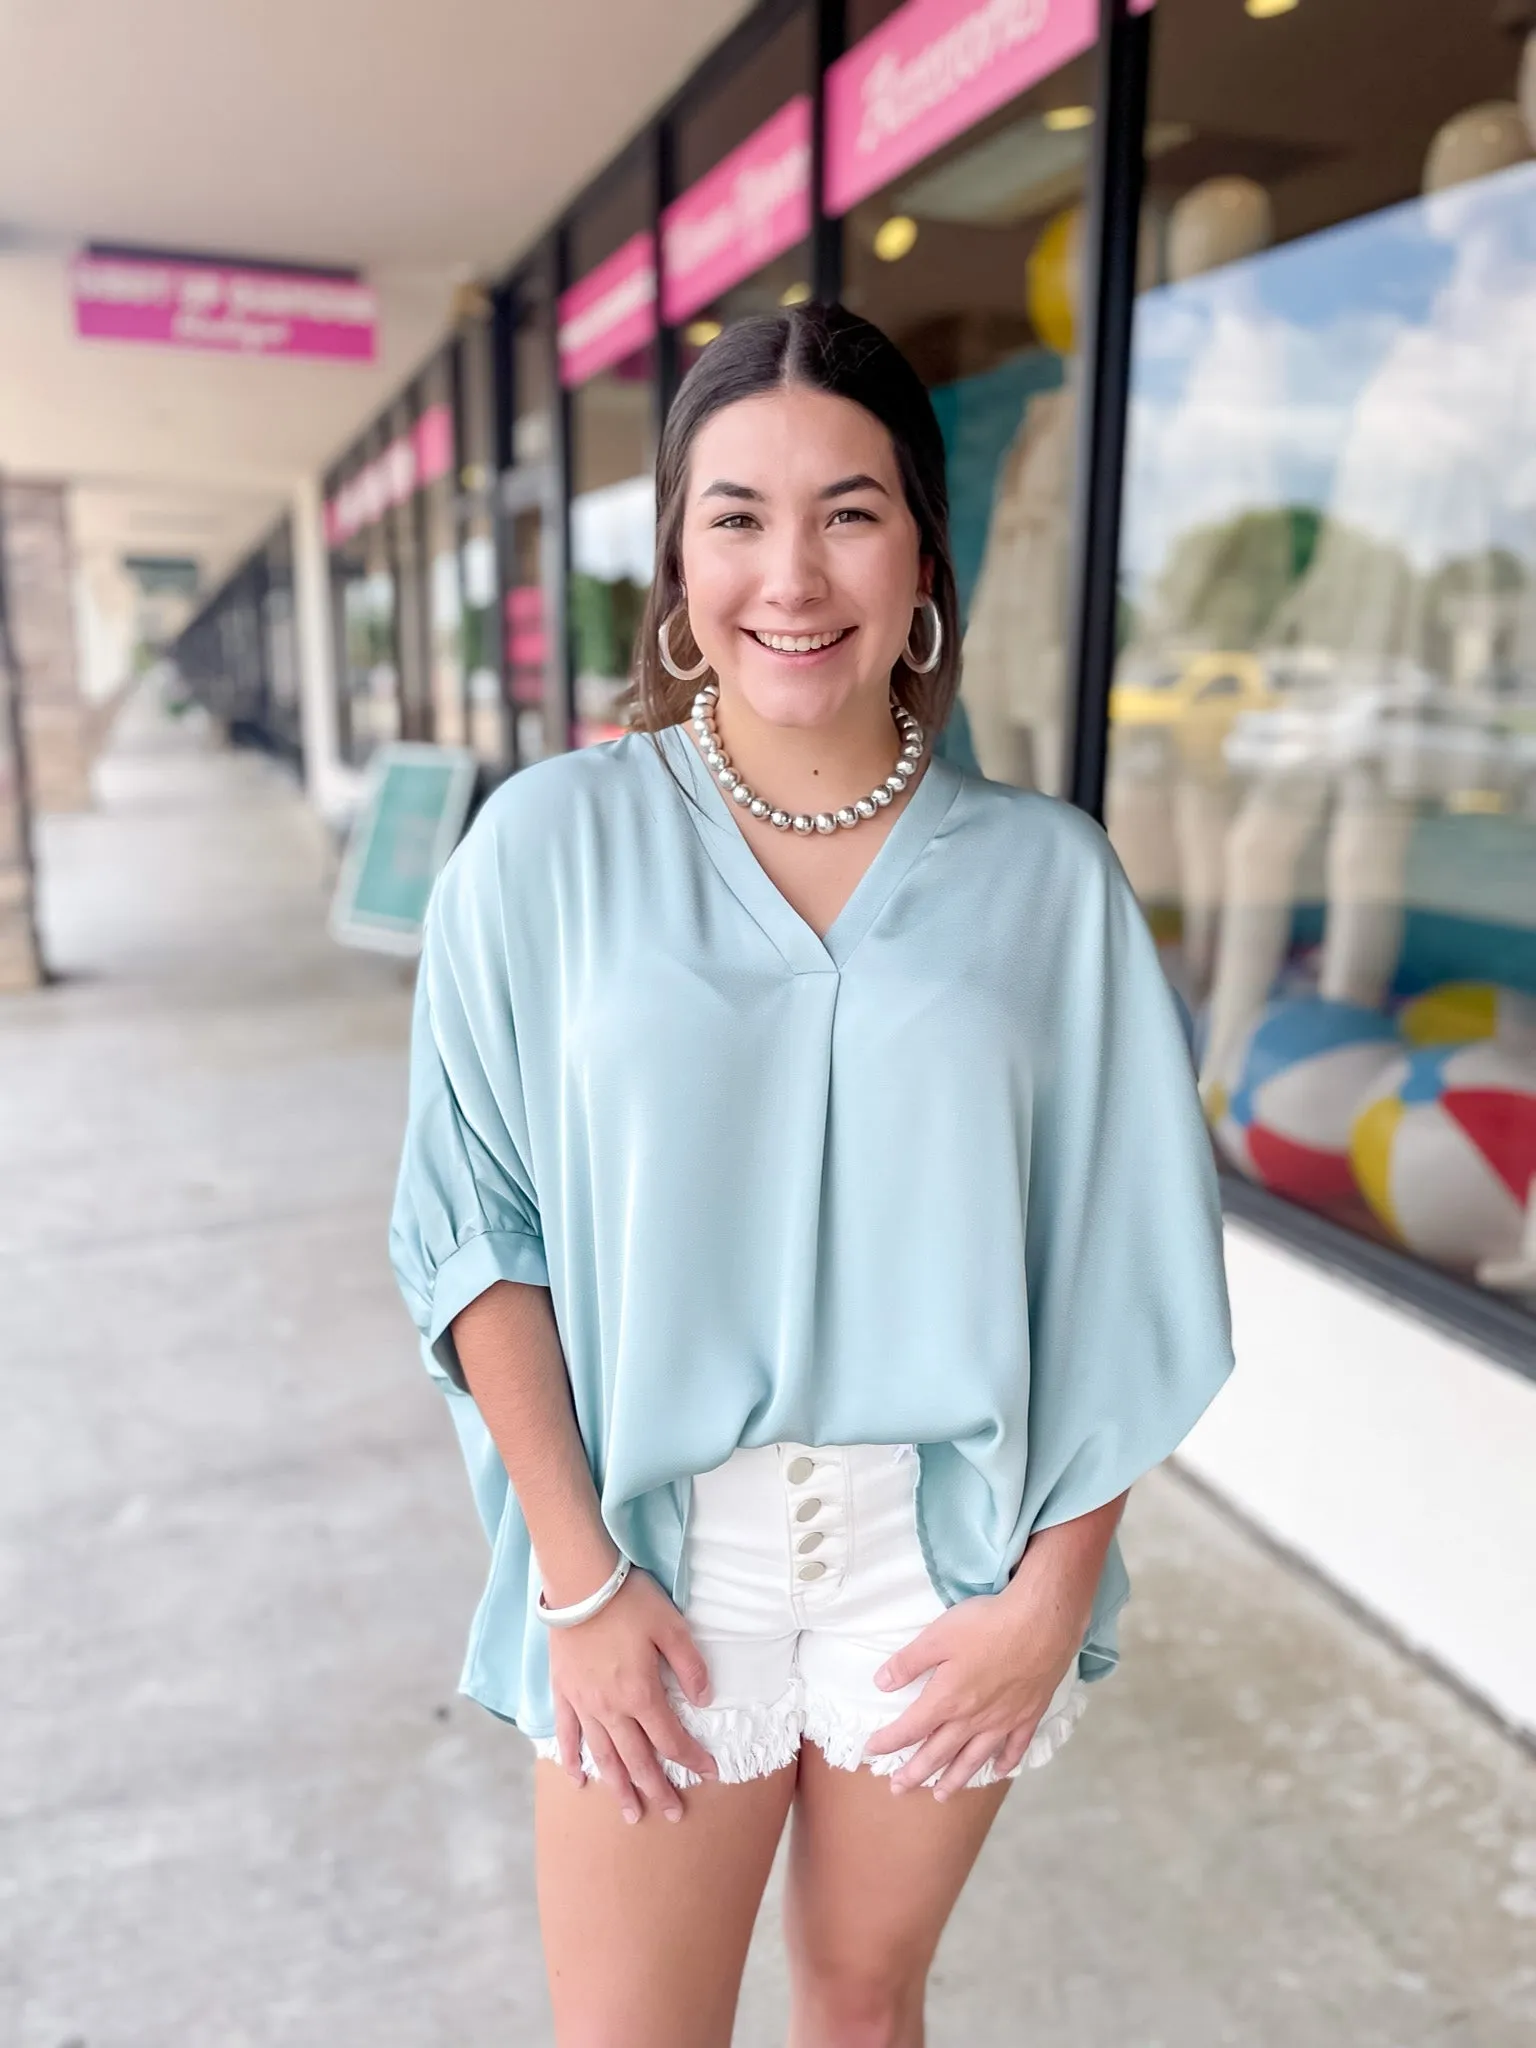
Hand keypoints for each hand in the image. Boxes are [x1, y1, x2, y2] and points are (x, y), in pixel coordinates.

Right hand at [548, 1567, 719, 1823]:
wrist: (579, 1582)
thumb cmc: (629, 1601)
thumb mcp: (672, 1627)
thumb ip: (691, 1666)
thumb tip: (705, 1700)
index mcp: (641, 1695)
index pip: (671, 1739)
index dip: (692, 1759)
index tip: (709, 1773)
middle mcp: (611, 1709)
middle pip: (637, 1760)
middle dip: (657, 1789)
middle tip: (671, 1814)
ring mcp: (584, 1703)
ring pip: (603, 1756)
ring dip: (618, 1787)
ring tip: (629, 1814)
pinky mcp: (563, 1691)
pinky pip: (567, 1734)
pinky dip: (572, 1758)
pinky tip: (578, 1779)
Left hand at [862, 1580, 1082, 1800]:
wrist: (1041, 1623)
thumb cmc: (986, 1625)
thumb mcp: (937, 1636)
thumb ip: (908, 1662)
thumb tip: (881, 1684)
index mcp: (946, 1700)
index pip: (910, 1728)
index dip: (888, 1742)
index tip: (871, 1751)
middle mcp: (972, 1720)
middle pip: (938, 1753)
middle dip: (915, 1773)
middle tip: (898, 1790)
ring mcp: (1002, 1721)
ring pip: (973, 1760)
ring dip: (954, 1780)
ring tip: (940, 1796)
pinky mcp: (1028, 1715)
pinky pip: (1014, 1748)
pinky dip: (1005, 1764)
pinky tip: (998, 1772)